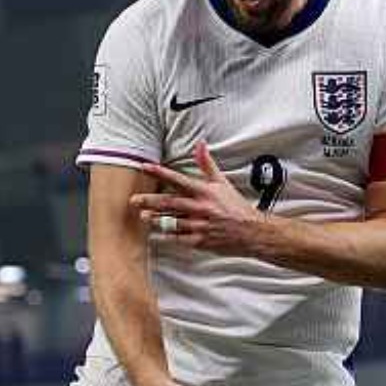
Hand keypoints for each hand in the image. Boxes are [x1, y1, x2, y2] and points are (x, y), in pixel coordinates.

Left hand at [133, 142, 264, 255]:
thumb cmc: (235, 206)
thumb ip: (206, 164)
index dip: (160, 173)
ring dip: (156, 219)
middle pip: (170, 203)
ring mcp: (199, 225)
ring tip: (142, 216)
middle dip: (150, 201)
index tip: (145, 167)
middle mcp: (200, 208)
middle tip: (134, 200)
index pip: (178, 179)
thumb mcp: (221, 182)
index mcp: (204, 192)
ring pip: (172, 221)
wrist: (251, 231)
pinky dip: (166, 237)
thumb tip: (200, 144)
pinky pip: (179, 238)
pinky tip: (155, 235)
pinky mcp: (199, 241)